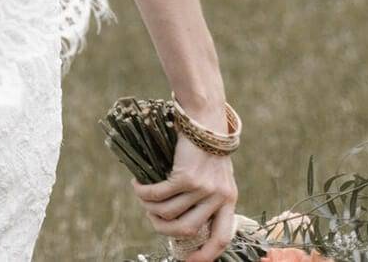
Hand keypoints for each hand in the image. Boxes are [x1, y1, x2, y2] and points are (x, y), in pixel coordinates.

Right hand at [132, 135, 237, 261]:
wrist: (204, 119)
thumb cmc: (206, 146)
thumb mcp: (215, 175)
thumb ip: (207, 197)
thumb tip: (183, 221)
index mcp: (228, 200)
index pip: (221, 237)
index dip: (205, 254)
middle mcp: (218, 197)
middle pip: (188, 229)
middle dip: (165, 230)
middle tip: (152, 220)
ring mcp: (203, 188)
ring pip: (169, 212)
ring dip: (150, 209)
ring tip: (142, 199)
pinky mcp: (186, 176)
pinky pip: (159, 194)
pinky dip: (144, 193)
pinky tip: (138, 186)